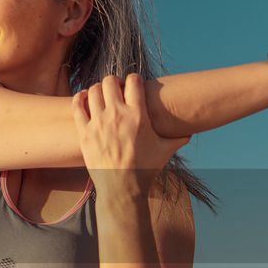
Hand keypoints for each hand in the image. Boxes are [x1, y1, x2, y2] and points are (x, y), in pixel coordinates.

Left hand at [71, 72, 191, 195]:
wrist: (122, 188)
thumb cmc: (145, 170)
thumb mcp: (165, 152)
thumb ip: (178, 139)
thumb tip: (191, 133)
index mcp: (138, 115)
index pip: (133, 81)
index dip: (134, 79)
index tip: (133, 85)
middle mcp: (117, 115)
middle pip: (109, 81)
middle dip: (114, 82)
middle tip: (116, 91)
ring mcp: (98, 123)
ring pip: (93, 91)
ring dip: (97, 90)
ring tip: (101, 96)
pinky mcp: (84, 133)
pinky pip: (77, 106)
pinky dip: (80, 99)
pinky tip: (84, 99)